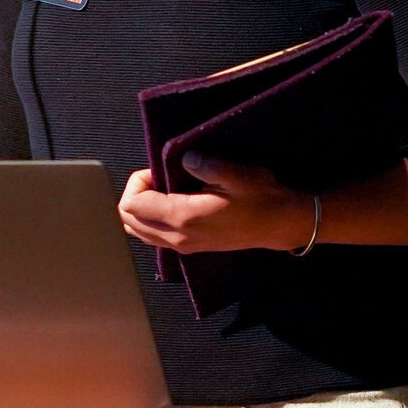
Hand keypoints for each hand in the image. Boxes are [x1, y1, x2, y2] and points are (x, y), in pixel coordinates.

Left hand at [117, 154, 315, 254]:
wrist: (279, 224)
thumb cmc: (261, 198)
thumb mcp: (237, 174)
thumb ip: (205, 165)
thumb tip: (183, 159)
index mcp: (183, 217)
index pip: (132, 205)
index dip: (138, 182)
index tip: (159, 170)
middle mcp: (177, 237)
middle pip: (128, 222)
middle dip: (134, 195)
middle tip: (158, 178)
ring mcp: (183, 246)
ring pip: (138, 232)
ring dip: (141, 210)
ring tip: (163, 191)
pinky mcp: (190, 248)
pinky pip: (154, 237)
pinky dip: (151, 220)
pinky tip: (170, 204)